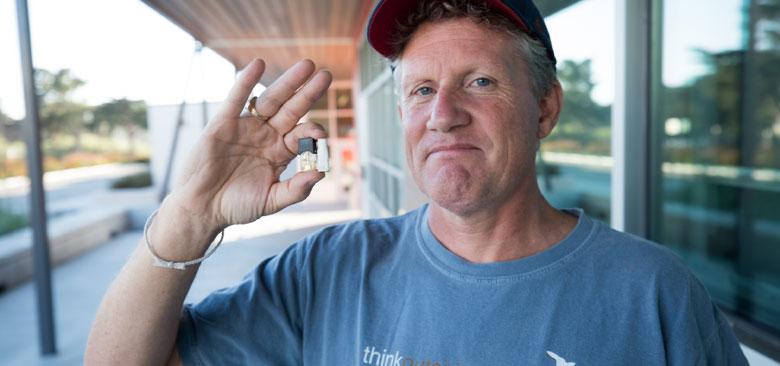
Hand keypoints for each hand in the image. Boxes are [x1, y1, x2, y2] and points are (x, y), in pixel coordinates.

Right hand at [165, 59, 331, 230]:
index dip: (312, 131)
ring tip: (306, 65)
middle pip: (292, 110)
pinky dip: (246, 82)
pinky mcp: (223, 124)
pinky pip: (236, 99)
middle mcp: (266, 136)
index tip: (320, 133)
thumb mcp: (271, 201)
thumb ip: (296, 189)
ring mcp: (246, 127)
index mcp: (280, 153)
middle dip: (308, 93)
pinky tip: (259, 65)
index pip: (302, 135)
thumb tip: (321, 173)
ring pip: (271, 100)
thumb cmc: (236, 206)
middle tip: (326, 75)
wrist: (201, 208)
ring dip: (288, 82)